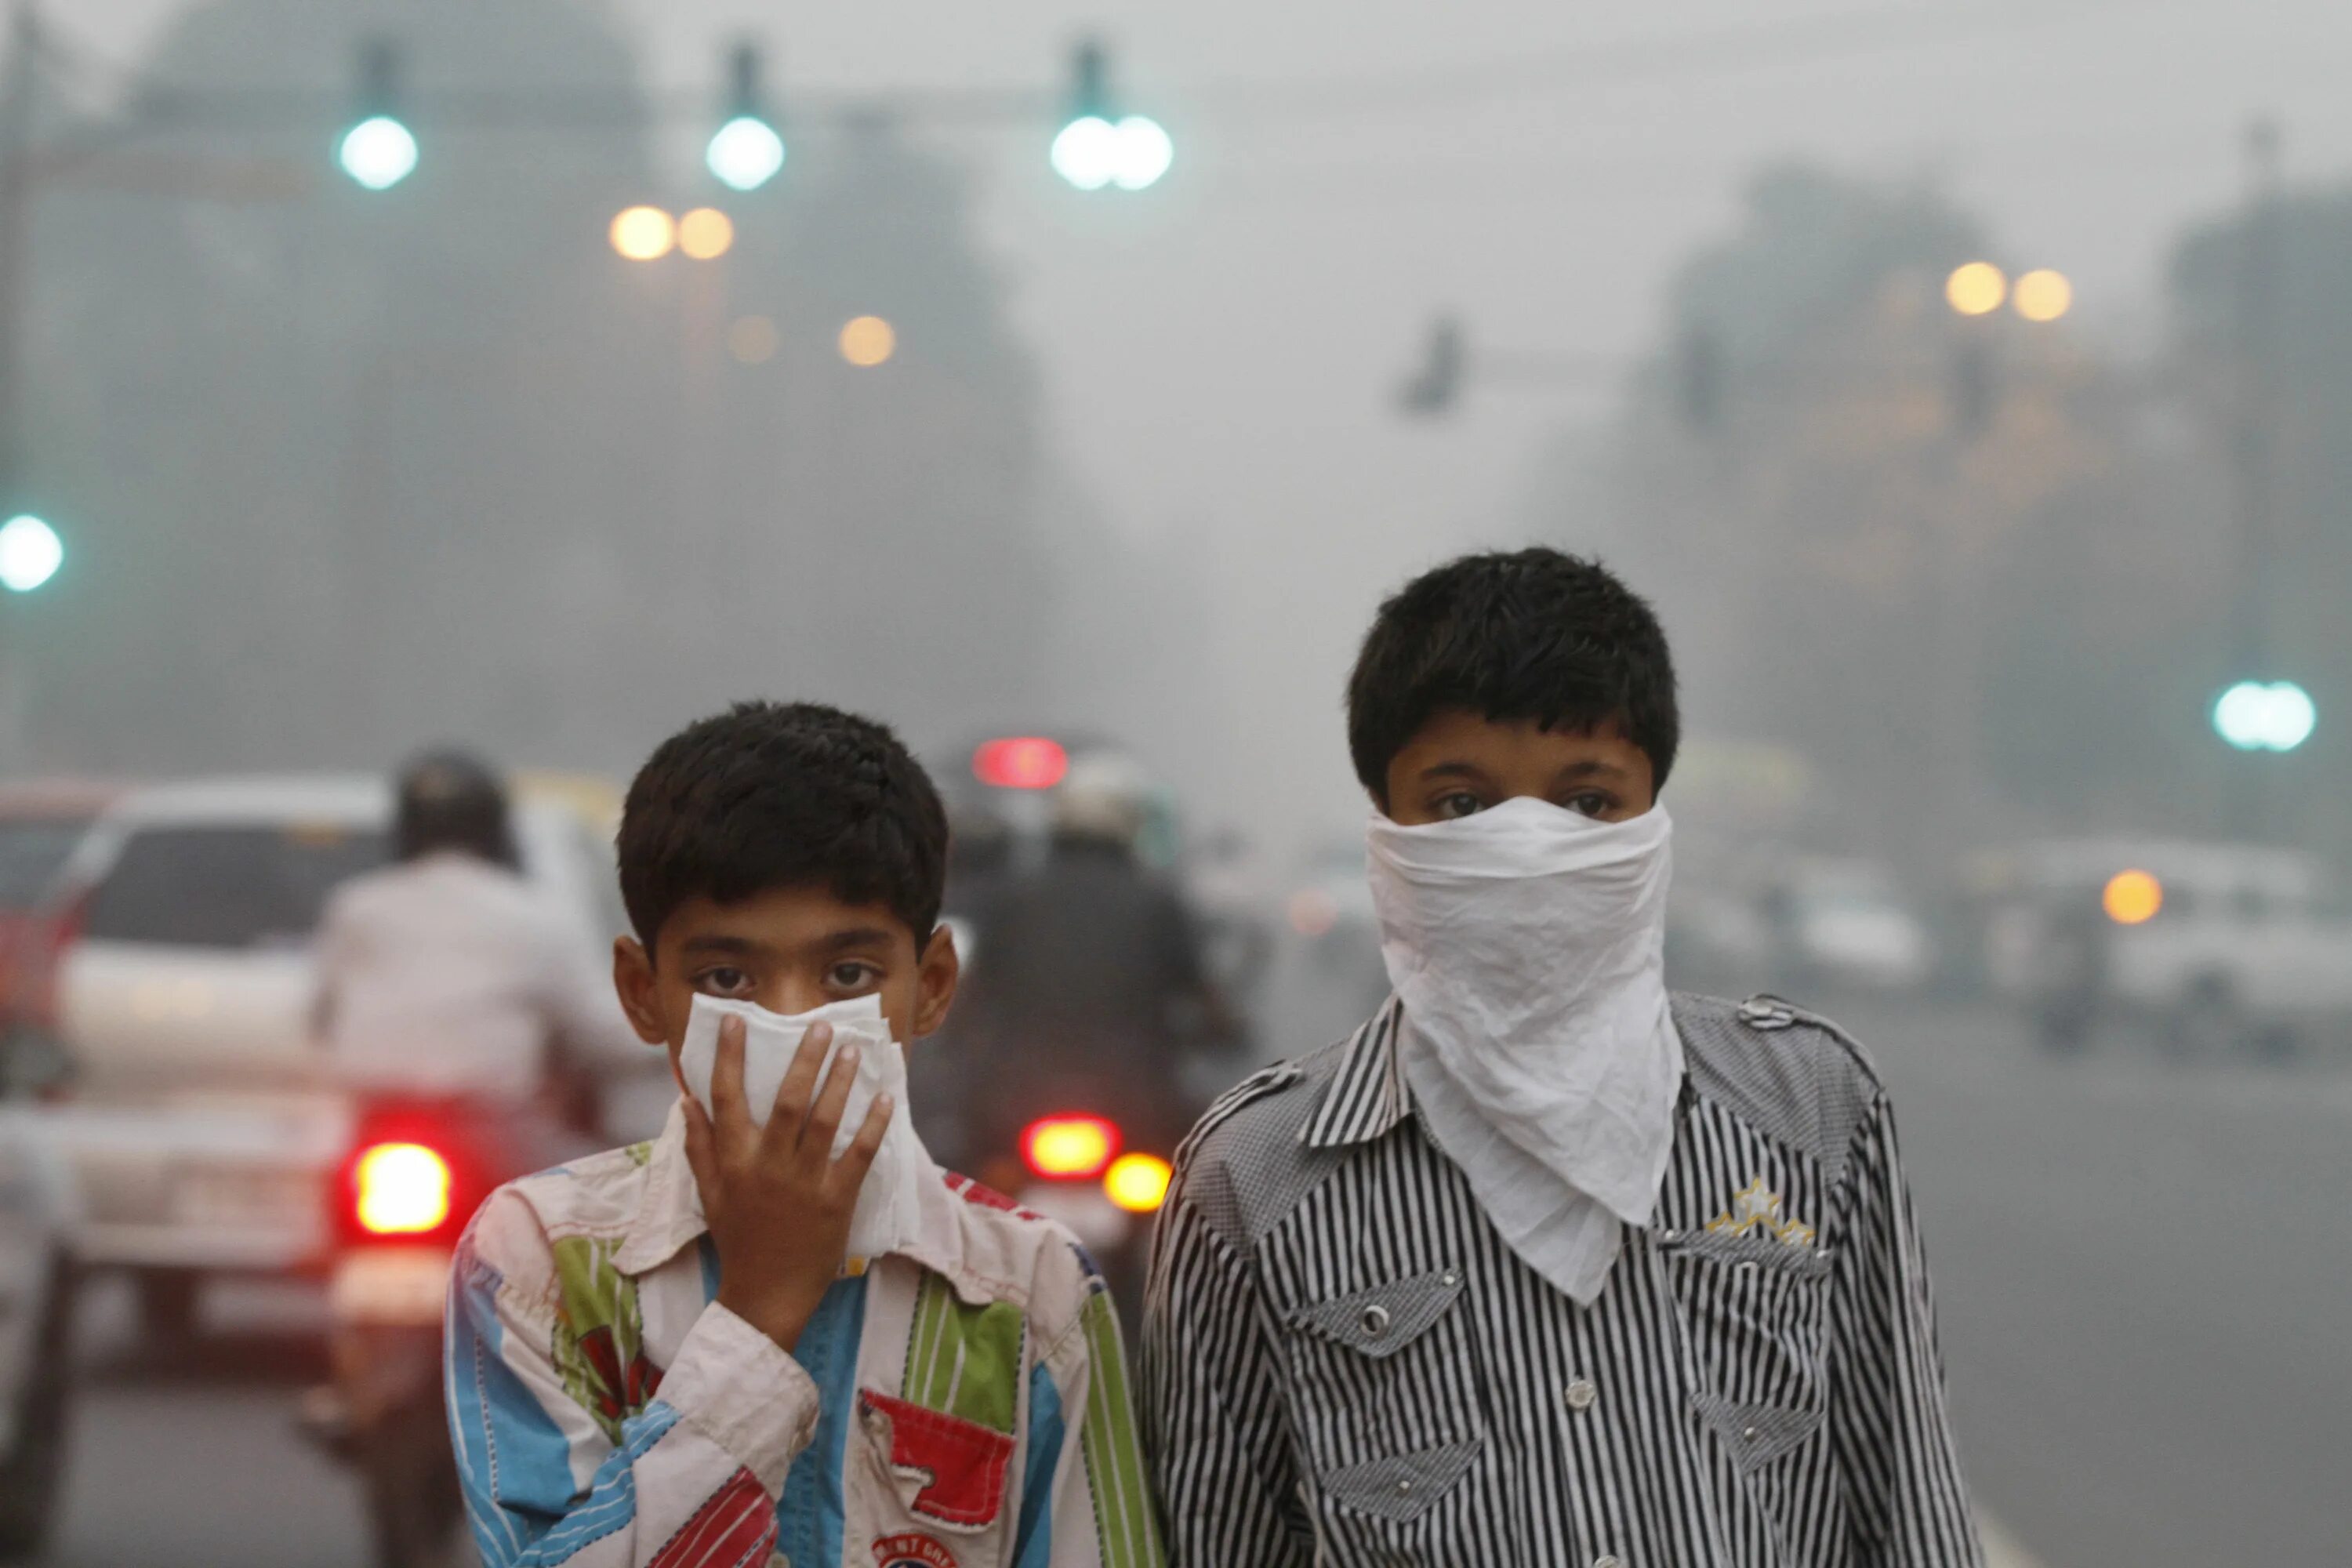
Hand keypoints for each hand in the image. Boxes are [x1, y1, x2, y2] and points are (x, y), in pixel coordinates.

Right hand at [680, 1015, 891, 1351]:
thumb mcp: (710, 1194)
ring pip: (825, 1121)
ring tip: (852, 1050)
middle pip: (787, 1101)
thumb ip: (699, 1147)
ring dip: (839, 1082)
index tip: (736, 1021)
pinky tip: (885, 1098)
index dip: (729, 1057)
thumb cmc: (737, 1240)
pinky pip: (858, 1155)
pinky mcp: (836, 1201)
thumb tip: (687, 1101)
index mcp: (734, 1162)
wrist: (765, 1296)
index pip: (727, 1098)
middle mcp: (768, 1166)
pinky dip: (873, 1125)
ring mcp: (804, 1183)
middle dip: (804, 1060)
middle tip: (820, 1026)